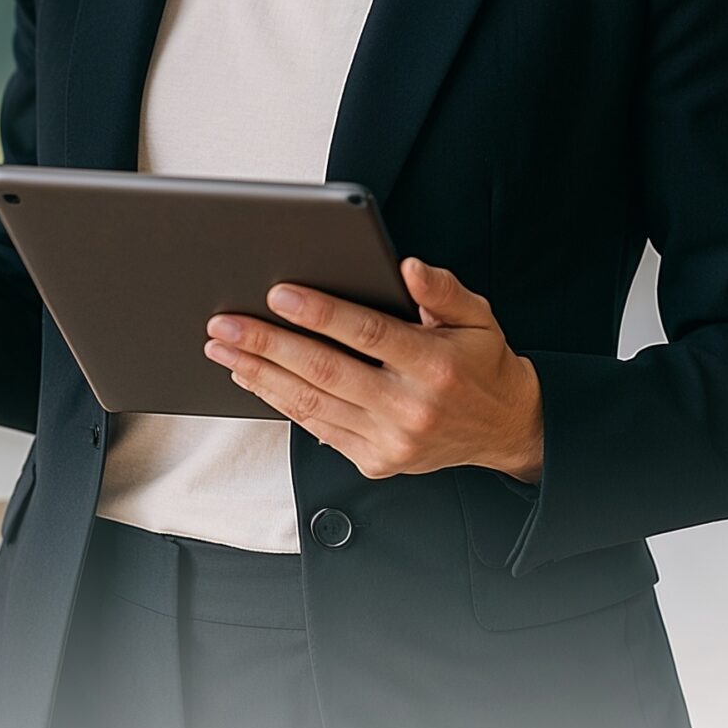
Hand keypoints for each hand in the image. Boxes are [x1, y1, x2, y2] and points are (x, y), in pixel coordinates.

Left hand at [203, 258, 544, 484]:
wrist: (505, 430)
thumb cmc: (481, 363)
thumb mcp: (477, 316)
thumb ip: (441, 289)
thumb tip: (407, 266)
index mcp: (435, 365)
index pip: (368, 334)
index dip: (320, 313)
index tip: (277, 293)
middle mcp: (411, 407)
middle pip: (326, 371)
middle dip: (267, 344)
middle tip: (224, 323)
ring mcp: (391, 440)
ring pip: (312, 403)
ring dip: (259, 374)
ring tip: (222, 349)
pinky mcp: (376, 461)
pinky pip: (317, 428)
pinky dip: (279, 401)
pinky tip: (251, 378)